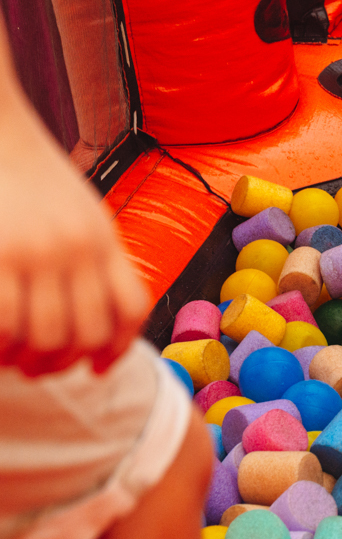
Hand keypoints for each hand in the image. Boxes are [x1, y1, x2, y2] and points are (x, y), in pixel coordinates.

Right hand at [0, 60, 148, 376]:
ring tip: (10, 357)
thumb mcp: (77, 209)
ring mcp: (37, 251)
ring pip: (47, 336)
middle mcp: (79, 248)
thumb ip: (89, 252)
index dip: (119, 348)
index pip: (131, 308)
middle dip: (62, 361)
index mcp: (103, 238)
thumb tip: (90, 305)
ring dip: (27, 359)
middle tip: (36, 365)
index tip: (95, 367)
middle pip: (89, 331)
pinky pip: (5, 322)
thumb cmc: (25, 171)